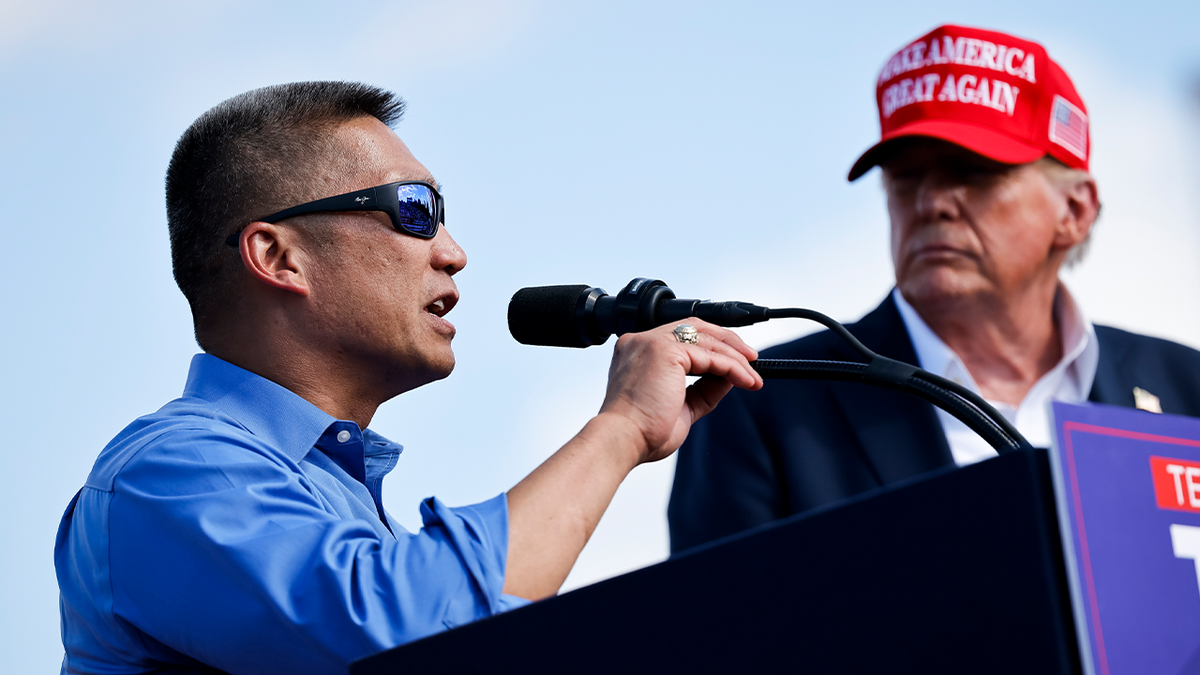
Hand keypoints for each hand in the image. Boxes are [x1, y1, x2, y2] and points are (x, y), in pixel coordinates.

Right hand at [597, 320, 761, 464]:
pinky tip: (745, 380)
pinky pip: (709, 355)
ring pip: (706, 340)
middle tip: (751, 361)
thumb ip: (703, 389)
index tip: (735, 363)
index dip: (711, 347)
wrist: (623, 441)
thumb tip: (729, 377)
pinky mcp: (665, 350)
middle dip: (728, 343)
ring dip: (735, 358)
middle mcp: (642, 341)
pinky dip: (732, 367)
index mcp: (638, 351)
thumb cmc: (641, 432)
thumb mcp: (681, 406)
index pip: (682, 337)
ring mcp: (652, 342)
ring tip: (753, 377)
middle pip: (695, 328)